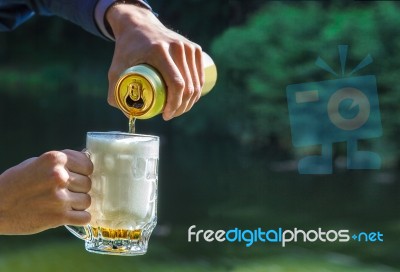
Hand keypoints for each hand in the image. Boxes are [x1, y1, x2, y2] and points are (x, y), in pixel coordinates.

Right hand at [0, 150, 92, 234]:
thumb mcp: (38, 163)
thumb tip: (86, 158)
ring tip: (63, 203)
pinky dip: (80, 218)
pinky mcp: (58, 217)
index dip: (84, 172)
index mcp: (55, 159)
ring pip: (87, 200)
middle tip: (65, 192)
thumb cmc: (16, 183)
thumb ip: (62, 162)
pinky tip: (70, 215)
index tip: (77, 176)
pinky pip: (85, 217)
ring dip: (78, 203)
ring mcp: (60, 198)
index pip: (88, 165)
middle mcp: (59, 176)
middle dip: (79, 189)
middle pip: (88, 183)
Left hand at [106, 4, 203, 119]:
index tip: (165, 115)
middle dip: (181, 107)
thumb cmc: (126, 49)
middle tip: (170, 115)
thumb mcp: (115, 68)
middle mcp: (177, 47)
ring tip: (177, 110)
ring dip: (190, 102)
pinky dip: (197, 91)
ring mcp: (188, 47)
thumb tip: (127, 114)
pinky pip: (200, 76)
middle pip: (188, 86)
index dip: (174, 104)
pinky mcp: (194, 48)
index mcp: (159, 51)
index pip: (176, 83)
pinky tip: (189, 100)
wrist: (139, 25)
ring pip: (196, 83)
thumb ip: (114, 91)